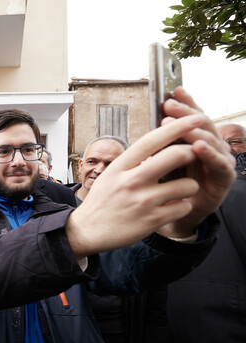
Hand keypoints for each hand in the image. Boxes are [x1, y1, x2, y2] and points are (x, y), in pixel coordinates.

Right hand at [67, 113, 231, 256]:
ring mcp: (143, 201)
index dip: (177, 126)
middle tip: (193, 157)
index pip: (153, 140)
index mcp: (121, 166)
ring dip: (190, 186)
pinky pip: (184, 207)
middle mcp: (132, 181)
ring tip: (180, 190)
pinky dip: (183, 206)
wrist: (87, 231)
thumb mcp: (111, 174)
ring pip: (187, 185)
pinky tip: (172, 207)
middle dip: (193, 153)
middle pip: (177, 155)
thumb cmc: (102, 200)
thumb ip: (133, 160)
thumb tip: (158, 141)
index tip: (194, 118)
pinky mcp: (152, 220)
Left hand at [157, 87, 235, 236]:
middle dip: (185, 113)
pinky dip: (209, 153)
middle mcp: (212, 145)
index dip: (186, 103)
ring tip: (175, 124)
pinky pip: (218, 163)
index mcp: (198, 138)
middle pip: (201, 124)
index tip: (173, 91)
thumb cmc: (167, 184)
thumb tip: (154, 116)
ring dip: (192, 130)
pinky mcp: (224, 177)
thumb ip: (161, 139)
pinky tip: (198, 146)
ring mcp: (221, 160)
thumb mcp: (161, 157)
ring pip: (209, 139)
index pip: (193, 116)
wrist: (173, 214)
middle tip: (168, 105)